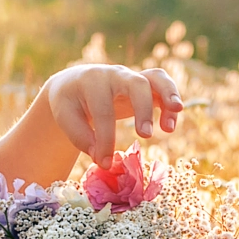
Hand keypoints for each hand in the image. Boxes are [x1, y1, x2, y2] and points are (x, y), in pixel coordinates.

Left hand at [43, 63, 182, 161]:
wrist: (74, 84)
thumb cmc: (70, 103)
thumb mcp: (65, 117)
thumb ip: (81, 137)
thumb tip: (103, 159)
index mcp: (92, 81)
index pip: (103, 110)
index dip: (105, 139)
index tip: (104, 163)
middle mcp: (115, 74)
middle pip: (136, 84)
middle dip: (143, 109)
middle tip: (145, 135)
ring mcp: (132, 77)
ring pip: (156, 78)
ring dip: (169, 95)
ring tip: (172, 121)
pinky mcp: (144, 84)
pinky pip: (163, 85)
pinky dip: (171, 101)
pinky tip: (169, 125)